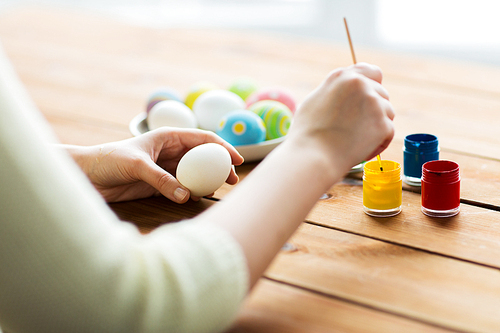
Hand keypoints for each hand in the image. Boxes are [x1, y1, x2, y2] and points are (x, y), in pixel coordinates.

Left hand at [67, 127, 243, 202]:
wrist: (87, 176)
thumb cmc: (108, 160)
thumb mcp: (137, 165)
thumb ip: (161, 180)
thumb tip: (186, 196)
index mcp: (168, 137)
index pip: (202, 139)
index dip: (222, 147)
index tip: (236, 160)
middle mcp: (170, 151)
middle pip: (203, 157)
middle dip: (219, 166)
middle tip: (232, 180)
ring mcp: (166, 168)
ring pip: (195, 173)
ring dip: (208, 180)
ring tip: (220, 190)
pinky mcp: (160, 185)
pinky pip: (183, 187)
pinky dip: (193, 192)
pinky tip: (199, 197)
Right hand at [287, 62, 394, 175]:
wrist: (313, 156)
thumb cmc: (308, 134)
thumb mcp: (315, 100)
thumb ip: (335, 91)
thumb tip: (346, 93)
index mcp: (342, 76)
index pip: (372, 72)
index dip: (373, 85)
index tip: (370, 97)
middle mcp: (360, 84)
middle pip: (381, 94)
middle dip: (373, 110)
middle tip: (356, 129)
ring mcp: (374, 103)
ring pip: (387, 112)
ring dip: (377, 126)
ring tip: (356, 140)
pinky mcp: (383, 124)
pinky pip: (389, 131)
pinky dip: (378, 143)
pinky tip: (362, 150)